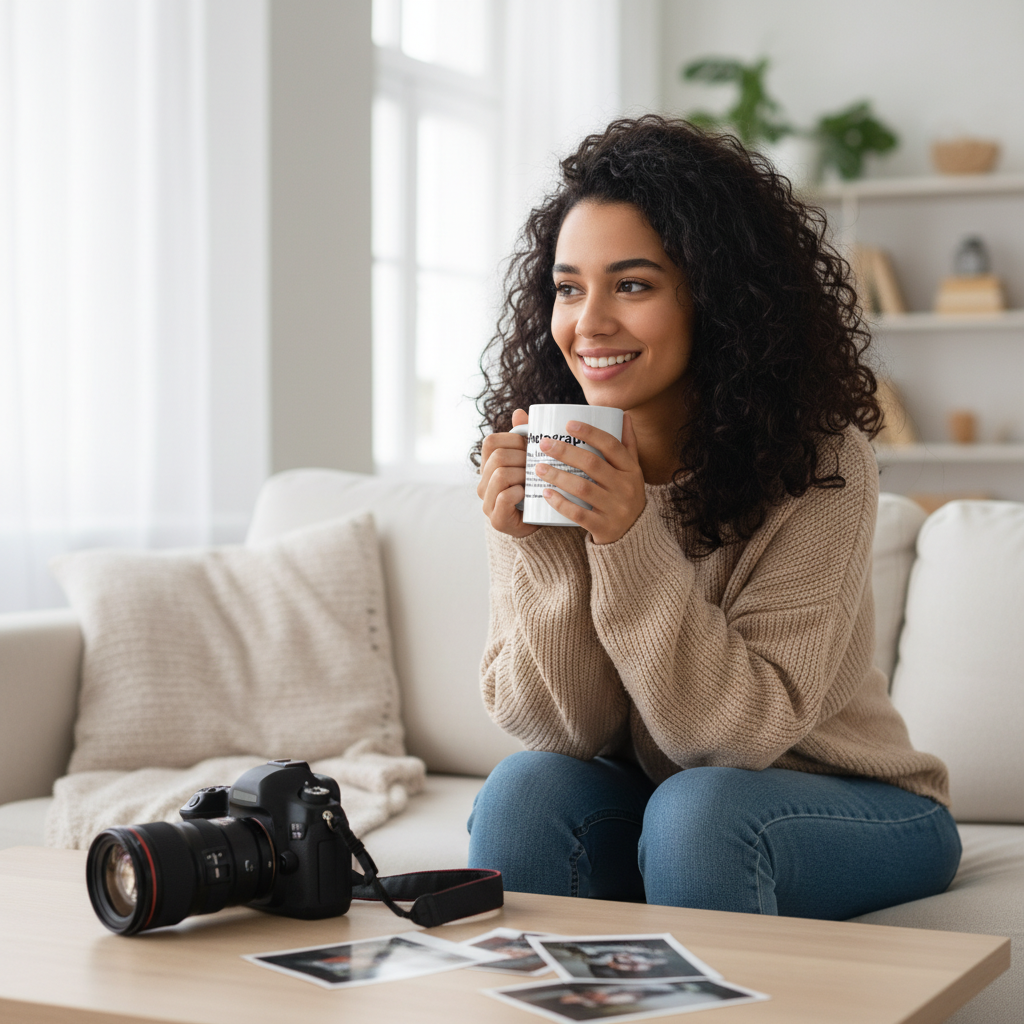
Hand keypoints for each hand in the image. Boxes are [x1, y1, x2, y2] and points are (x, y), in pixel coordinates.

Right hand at [478, 408, 539, 538]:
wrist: (541, 523)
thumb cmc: (536, 489)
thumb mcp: (531, 461)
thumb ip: (523, 438)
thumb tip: (519, 412)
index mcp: (489, 466)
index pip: (491, 441)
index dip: (513, 440)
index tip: (530, 448)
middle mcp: (483, 483)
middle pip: (498, 457)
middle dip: (522, 459)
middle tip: (536, 466)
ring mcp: (487, 502)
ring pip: (501, 475)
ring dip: (522, 475)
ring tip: (533, 481)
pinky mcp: (497, 519)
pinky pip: (505, 496)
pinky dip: (519, 492)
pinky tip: (527, 495)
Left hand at [534, 414, 644, 544]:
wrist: (634, 536)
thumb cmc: (626, 495)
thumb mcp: (632, 471)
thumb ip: (627, 445)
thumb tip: (623, 414)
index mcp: (631, 470)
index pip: (612, 445)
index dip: (590, 432)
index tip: (568, 424)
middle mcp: (626, 487)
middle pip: (592, 464)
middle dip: (565, 452)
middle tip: (544, 443)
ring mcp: (616, 508)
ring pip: (583, 488)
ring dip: (558, 476)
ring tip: (538, 468)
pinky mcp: (604, 527)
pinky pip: (579, 513)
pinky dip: (561, 503)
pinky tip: (545, 493)